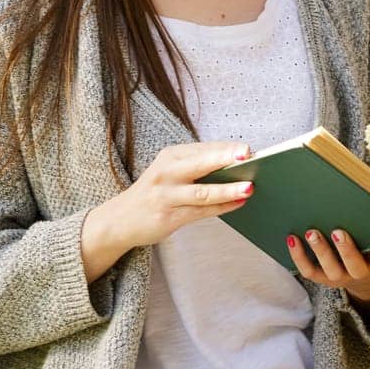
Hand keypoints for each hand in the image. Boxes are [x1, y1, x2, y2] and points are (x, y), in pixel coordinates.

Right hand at [81, 141, 252, 280]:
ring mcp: (166, 195)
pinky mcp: (168, 216)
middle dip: (225, 159)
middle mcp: (166, 172)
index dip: (227, 149)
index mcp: (170, 156)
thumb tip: (237, 164)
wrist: (120, 219)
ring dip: (227, 190)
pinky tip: (237, 204)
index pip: (203, 149)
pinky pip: (200, 212)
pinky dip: (221, 208)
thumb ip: (198, 167)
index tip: (248, 148)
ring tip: (249, 188)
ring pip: (202, 192)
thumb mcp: (170, 171)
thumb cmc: (155, 192)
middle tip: (248, 156)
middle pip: (200, 164)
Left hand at [286, 227, 369, 310]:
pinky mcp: (320, 277)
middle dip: (344, 250)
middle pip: (350, 267)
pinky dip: (298, 257)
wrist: (369, 279)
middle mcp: (357, 275)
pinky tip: (291, 237)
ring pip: (326, 269)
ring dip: (317, 251)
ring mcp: (337, 277)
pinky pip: (307, 270)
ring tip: (310, 230)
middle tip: (338, 230)